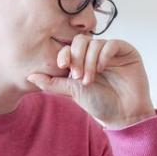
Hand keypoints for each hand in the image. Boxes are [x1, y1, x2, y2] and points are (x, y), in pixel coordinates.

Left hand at [27, 34, 155, 129]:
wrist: (123, 115)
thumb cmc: (99, 104)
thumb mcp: (73, 92)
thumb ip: (53, 83)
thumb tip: (30, 77)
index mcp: (83, 60)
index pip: (70, 47)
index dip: (65, 53)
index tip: (62, 66)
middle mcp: (97, 53)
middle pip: (81, 40)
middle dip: (76, 57)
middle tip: (77, 76)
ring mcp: (112, 52)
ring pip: (95, 43)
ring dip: (89, 61)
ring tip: (89, 80)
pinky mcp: (126, 52)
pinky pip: (112, 44)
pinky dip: (104, 55)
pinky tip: (102, 68)